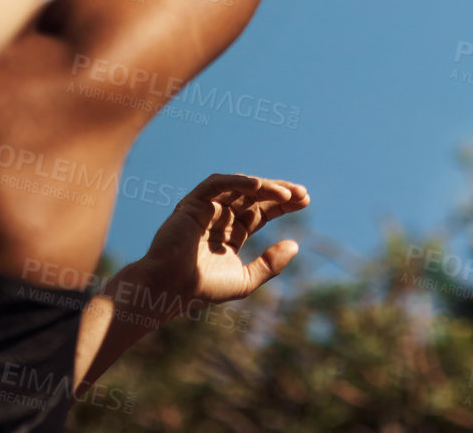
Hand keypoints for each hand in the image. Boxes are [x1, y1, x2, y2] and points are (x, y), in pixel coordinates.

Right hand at [134, 173, 307, 309]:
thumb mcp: (243, 280)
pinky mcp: (193, 202)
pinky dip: (237, 182)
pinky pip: (218, 184)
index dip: (283, 204)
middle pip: (256, 196)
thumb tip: (295, 245)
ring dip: (265, 187)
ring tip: (287, 194)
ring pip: (241, 188)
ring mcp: (208, 207)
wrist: (167, 290)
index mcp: (232, 232)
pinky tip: (258, 187)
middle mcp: (222, 216)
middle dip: (280, 193)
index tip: (306, 201)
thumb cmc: (201, 288)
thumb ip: (269, 265)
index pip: (263, 211)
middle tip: (303, 194)